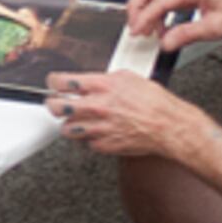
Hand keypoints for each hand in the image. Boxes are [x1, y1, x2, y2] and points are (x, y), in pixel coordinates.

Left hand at [46, 70, 215, 161]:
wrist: (169, 126)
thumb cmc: (155, 102)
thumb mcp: (129, 78)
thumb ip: (105, 80)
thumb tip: (91, 81)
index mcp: (103, 86)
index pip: (63, 82)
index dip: (53, 82)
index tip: (53, 83)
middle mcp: (98, 107)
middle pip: (57, 107)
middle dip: (53, 104)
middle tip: (55, 103)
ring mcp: (99, 128)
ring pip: (66, 129)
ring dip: (69, 124)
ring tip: (75, 120)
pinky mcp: (104, 145)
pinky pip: (85, 143)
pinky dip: (87, 138)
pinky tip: (95, 131)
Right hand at [124, 0, 221, 51]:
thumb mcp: (215, 29)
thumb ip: (186, 35)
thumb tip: (166, 43)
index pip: (158, 0)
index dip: (144, 18)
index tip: (136, 32)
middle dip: (137, 6)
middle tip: (135, 28)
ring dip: (147, 5)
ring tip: (148, 28)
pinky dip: (158, 5)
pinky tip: (162, 23)